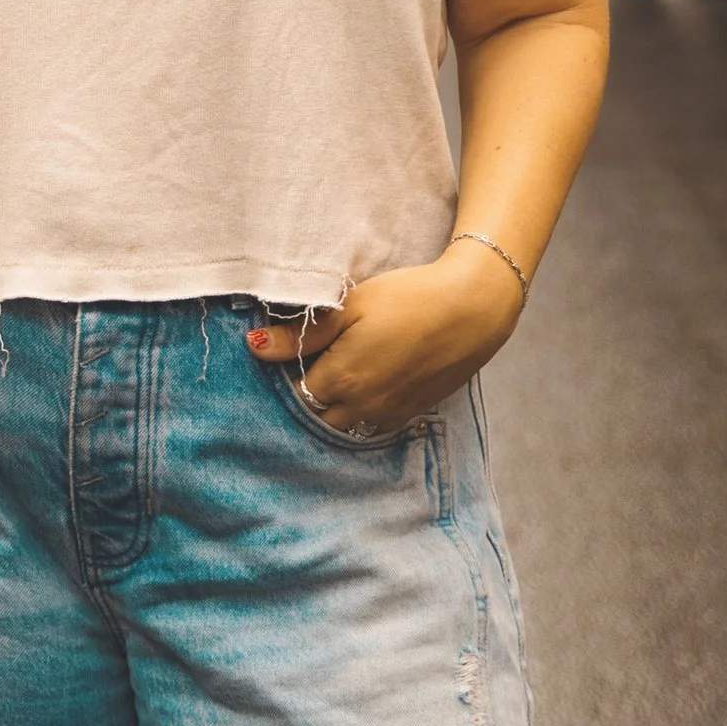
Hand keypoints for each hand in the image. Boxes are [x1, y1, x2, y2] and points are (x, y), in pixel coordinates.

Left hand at [248, 244, 525, 436]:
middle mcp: (362, 407)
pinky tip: (364, 385)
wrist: (471, 310)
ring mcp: (388, 414)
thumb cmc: (407, 299)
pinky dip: (360, 412)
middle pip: (316, 417)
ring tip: (335, 375)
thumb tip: (255, 347)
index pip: (293, 394)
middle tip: (307, 366)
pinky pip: (372, 425)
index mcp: (341, 380)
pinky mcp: (411, 413)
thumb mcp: (350, 306)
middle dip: (306, 397)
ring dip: (332, 409)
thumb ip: (302, 334)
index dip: (285, 376)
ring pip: (344, 426)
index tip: (286, 356)